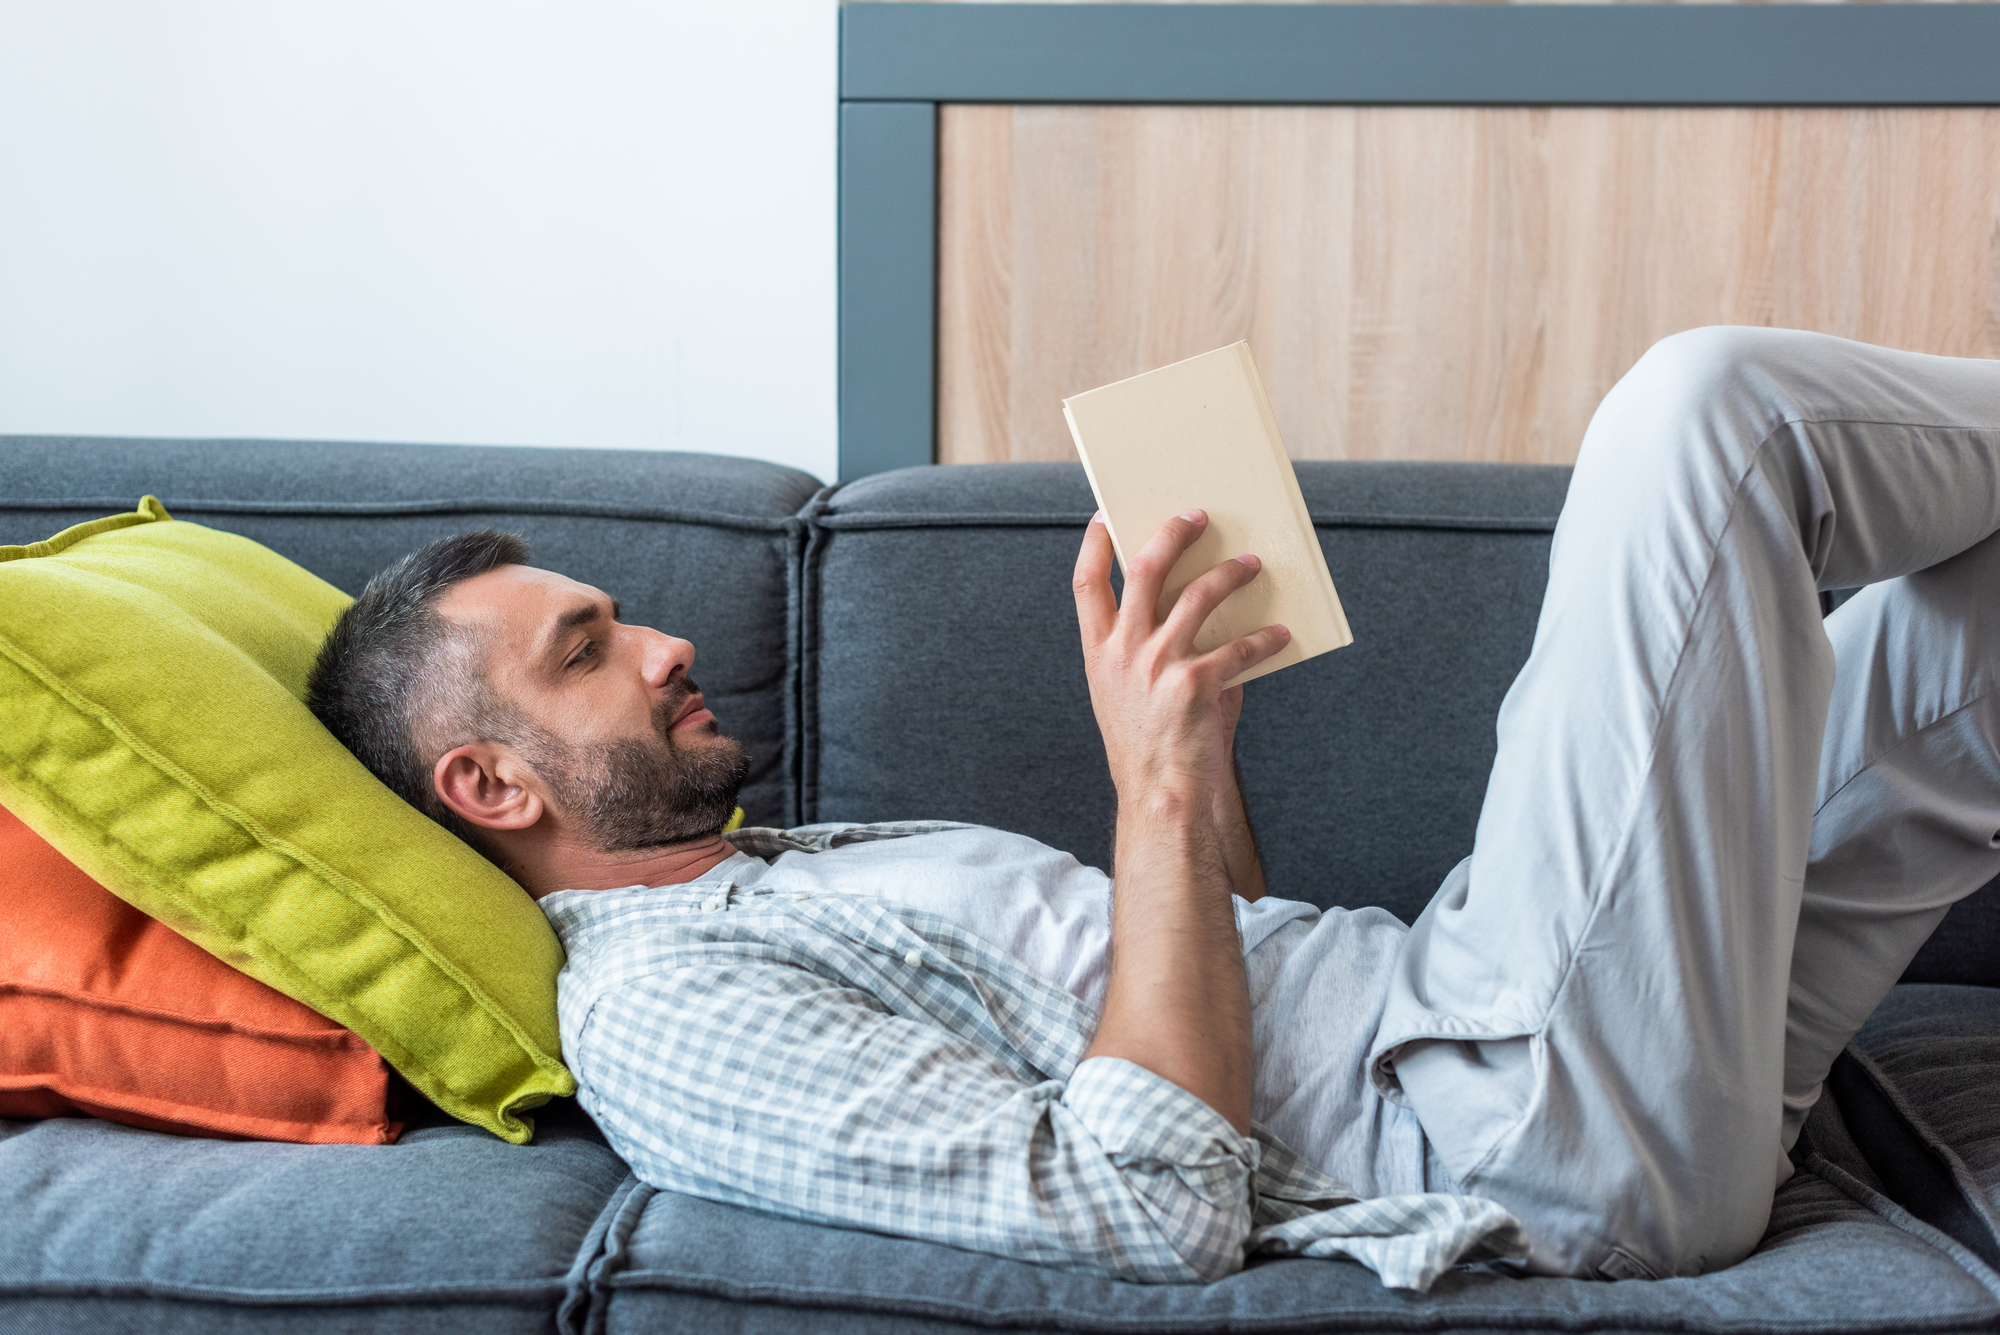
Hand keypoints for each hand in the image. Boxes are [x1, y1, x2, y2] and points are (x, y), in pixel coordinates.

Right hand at [1072, 509, 1289, 808]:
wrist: (1161, 796)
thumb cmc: (1150, 745)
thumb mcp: (1126, 694)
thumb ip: (1148, 649)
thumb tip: (1195, 603)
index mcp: (1098, 653)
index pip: (1085, 584)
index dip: (1092, 545)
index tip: (1104, 518)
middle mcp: (1123, 652)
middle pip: (1144, 569)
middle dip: (1172, 534)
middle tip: (1196, 517)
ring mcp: (1158, 666)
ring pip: (1197, 595)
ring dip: (1229, 572)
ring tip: (1251, 563)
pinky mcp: (1196, 684)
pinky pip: (1239, 647)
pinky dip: (1265, 638)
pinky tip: (1280, 634)